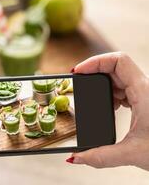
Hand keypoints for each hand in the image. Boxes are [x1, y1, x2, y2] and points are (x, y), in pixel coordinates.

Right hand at [66, 52, 148, 170]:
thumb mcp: (133, 154)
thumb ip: (101, 157)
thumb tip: (77, 157)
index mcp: (144, 92)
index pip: (118, 61)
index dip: (95, 61)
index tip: (78, 72)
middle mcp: (145, 89)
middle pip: (115, 68)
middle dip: (94, 74)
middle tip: (79, 84)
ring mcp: (146, 94)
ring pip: (120, 78)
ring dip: (102, 85)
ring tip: (91, 98)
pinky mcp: (145, 101)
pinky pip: (125, 89)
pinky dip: (111, 94)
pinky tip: (109, 107)